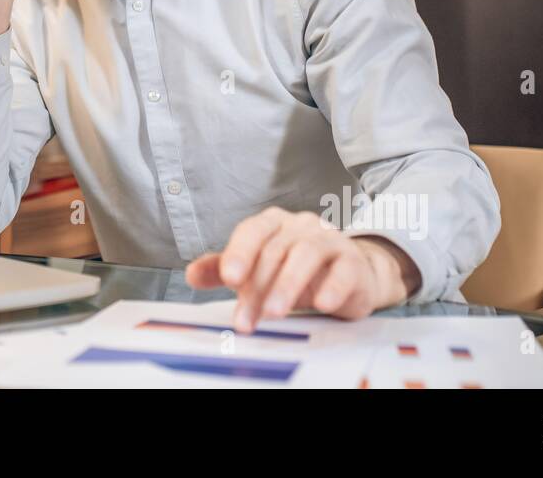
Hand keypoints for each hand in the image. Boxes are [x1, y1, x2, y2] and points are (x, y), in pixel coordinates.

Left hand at [185, 208, 419, 330]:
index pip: (252, 232)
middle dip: (258, 287)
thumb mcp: (258, 268)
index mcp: (272, 223)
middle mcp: (300, 225)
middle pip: (275, 251)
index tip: (229, 279)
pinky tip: (321, 304)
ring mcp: (328, 239)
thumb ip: (224, 269)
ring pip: (306, 255)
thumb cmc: (296, 270)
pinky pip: (343, 270)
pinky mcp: (352, 261)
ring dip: (288, 284)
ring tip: (275, 312)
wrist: (350, 275)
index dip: (239, 253)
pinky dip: (332, 286)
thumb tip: (190, 274)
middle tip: (246, 320)